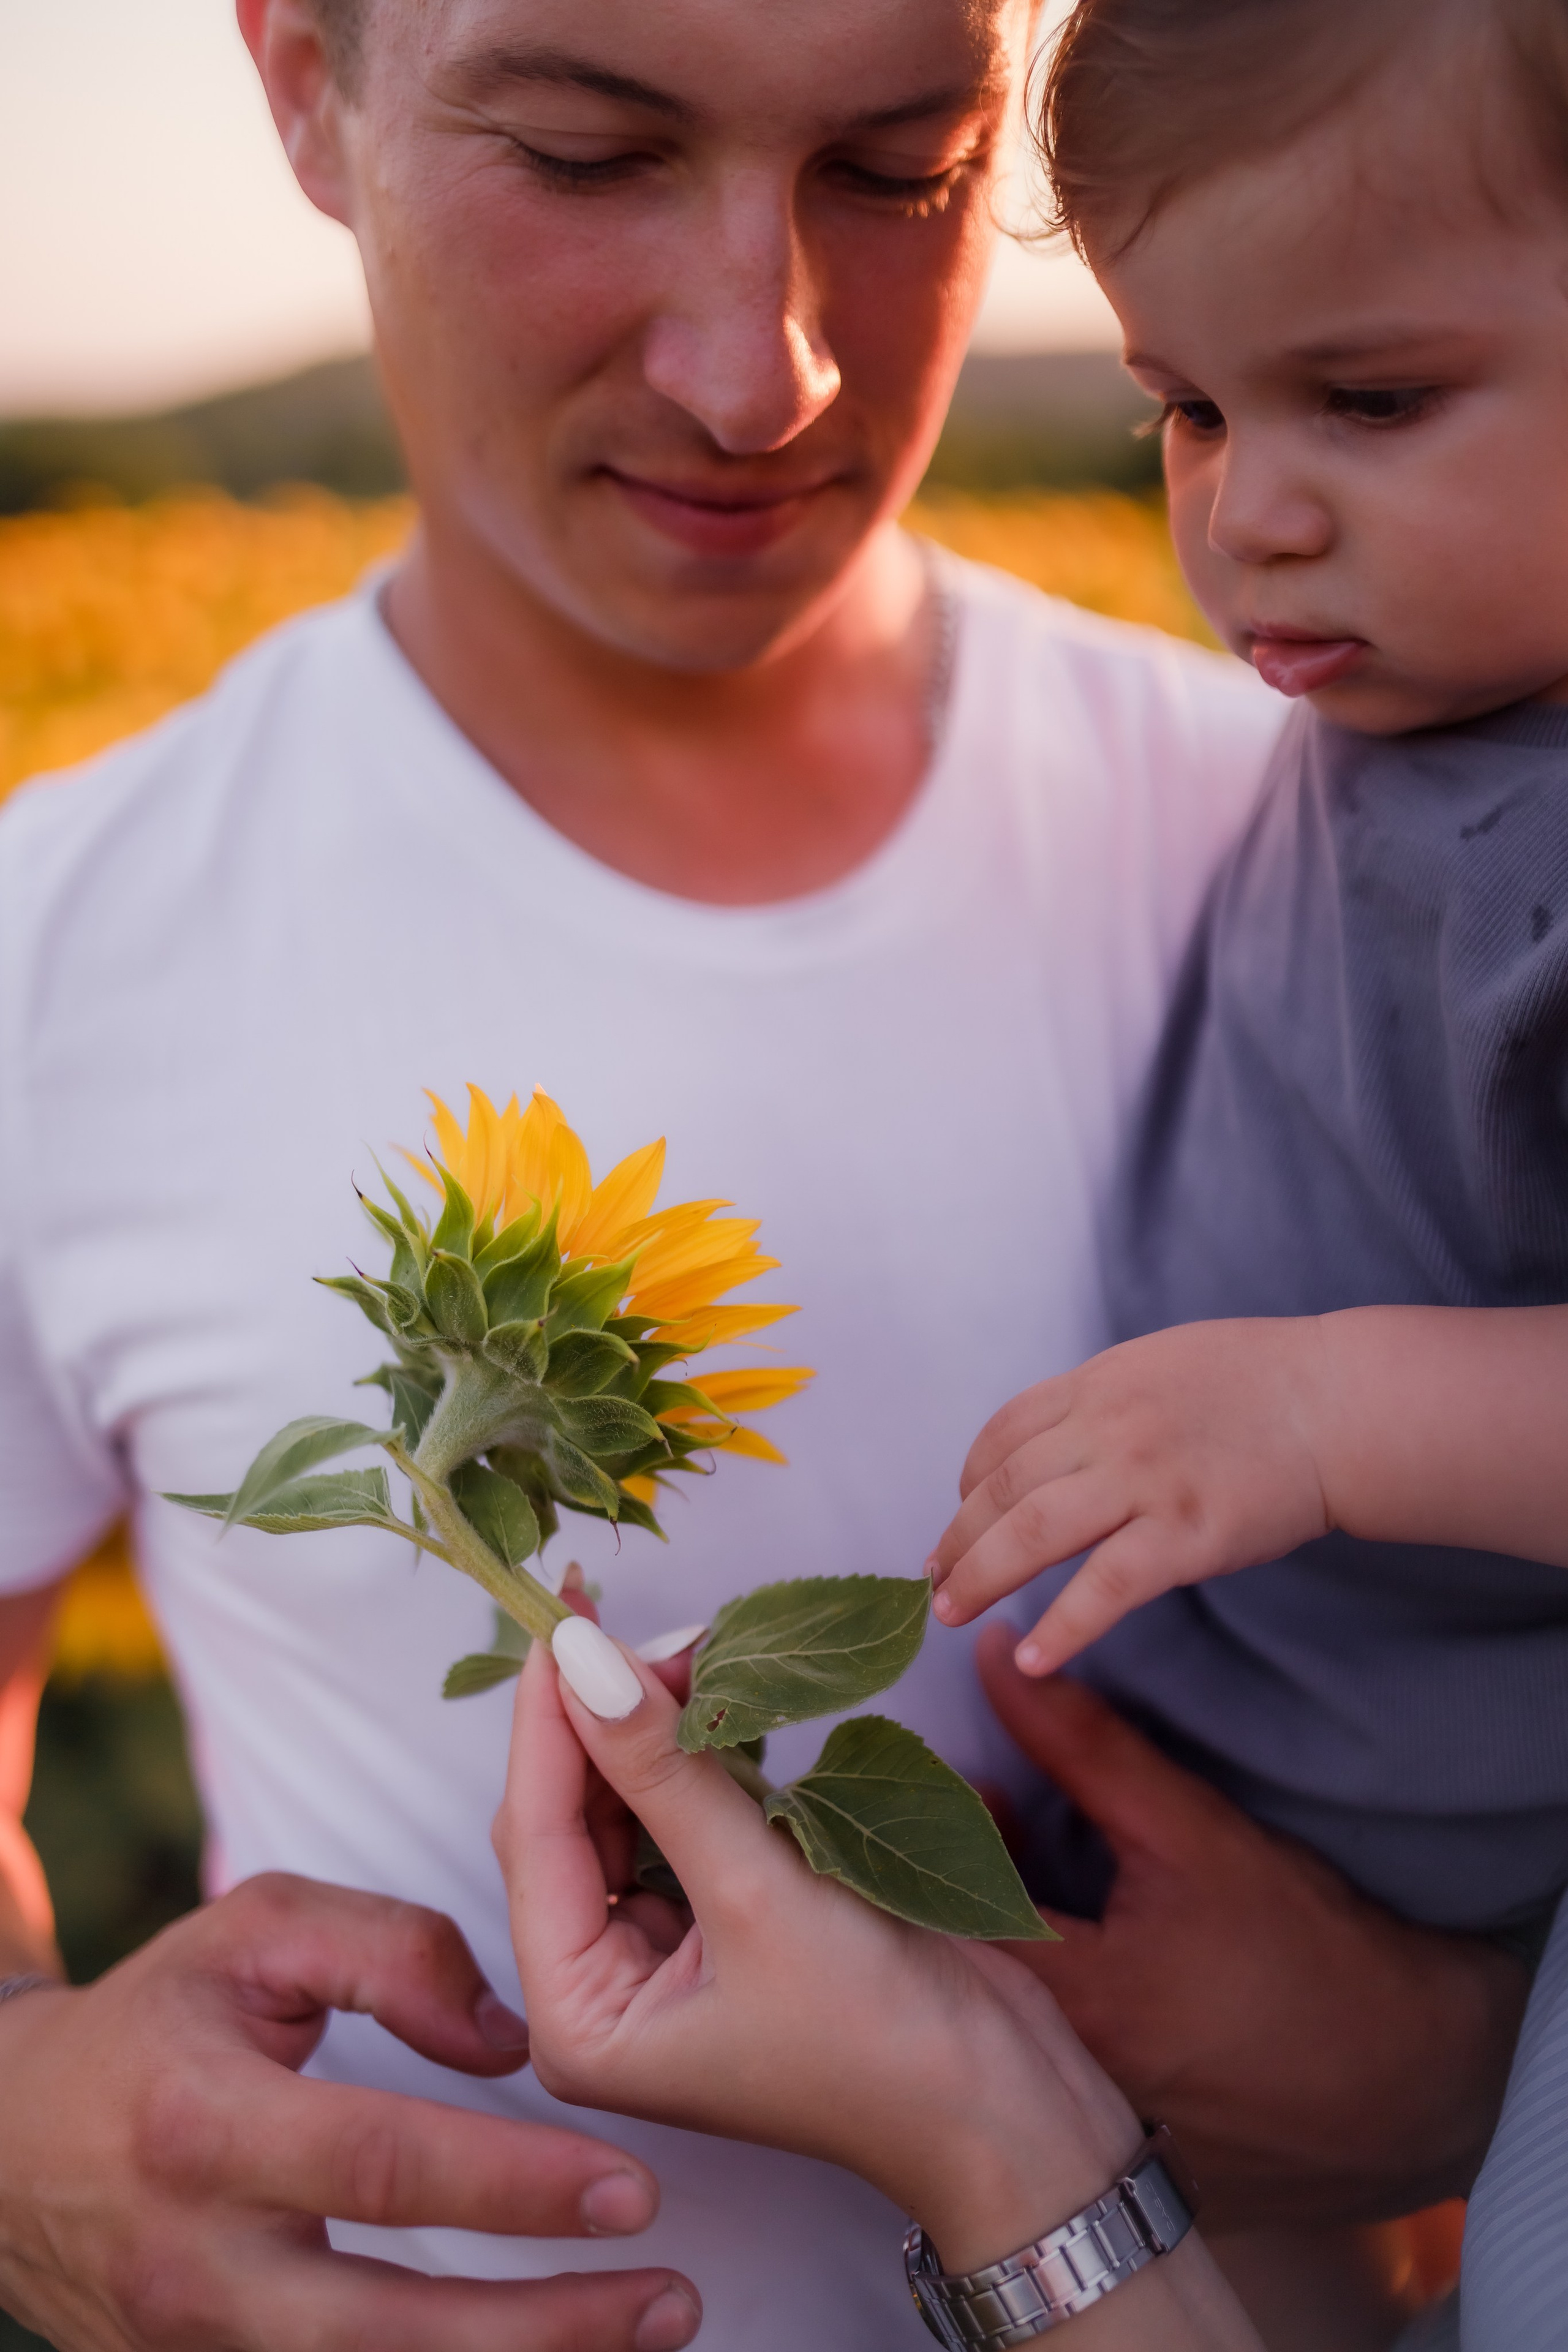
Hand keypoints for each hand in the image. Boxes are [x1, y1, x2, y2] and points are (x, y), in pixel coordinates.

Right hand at [0, 1873, 700, 2351]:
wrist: (11, 2144)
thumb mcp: (256, 1929)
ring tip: (648, 2331)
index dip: (515, 2185)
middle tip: (675, 2297)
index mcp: (207, 2127)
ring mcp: (195, 2350)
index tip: (632, 2187)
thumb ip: (389, 1950)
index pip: (384, 2167)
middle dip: (546, 2328)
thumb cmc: (158, 2019)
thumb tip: (506, 2045)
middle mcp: (198, 2265)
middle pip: (390, 2330)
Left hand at [494, 1638, 1143, 2276]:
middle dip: (605, 1720)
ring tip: (692, 1647)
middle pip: (572, 1817)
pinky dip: (703, 1758)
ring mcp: (665, 1955)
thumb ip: (667, 1774)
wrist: (1003, 2102)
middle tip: (639, 1624)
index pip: (536, 1836)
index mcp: (579, 2019)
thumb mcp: (758, 1895)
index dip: (548, 1720)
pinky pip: (688, 1818)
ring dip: (657, 1728)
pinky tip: (720, 1696)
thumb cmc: (879, 2038)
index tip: (564, 1618)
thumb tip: (584, 1665)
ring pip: (630, 1808)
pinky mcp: (726, 1921)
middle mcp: (603, 1989)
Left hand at [930, 1318, 1332, 1672]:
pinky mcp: (1184, 1533)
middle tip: (932, 1579)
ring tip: (948, 1615)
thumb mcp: (1160, 1366)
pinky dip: (1062, 1626)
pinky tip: (1033, 1658)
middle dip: (958, 1539)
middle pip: (1003, 1487)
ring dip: (981, 1577)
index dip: (970, 1481)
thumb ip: (1104, 1404)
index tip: (959, 1515)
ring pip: (1033, 1533)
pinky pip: (1105, 1587)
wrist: (1336, 1403)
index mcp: (1098, 1384)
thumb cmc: (1259, 1384)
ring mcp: (1143, 1480)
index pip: (1003, 1433)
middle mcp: (1107, 1427)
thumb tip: (1056, 1447)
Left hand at [976, 1629, 1529, 2228]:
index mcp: (1071, 2007)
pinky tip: (1106, 1974)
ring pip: (1019, 2033)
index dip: (944, 1841)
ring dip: (1021, 1959)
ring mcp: (1100, 2144)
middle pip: (979, 1979)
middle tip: (1001, 1836)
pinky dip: (1068, 2022)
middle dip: (976, 1900)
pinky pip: (1068, 2087)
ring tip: (1051, 1894)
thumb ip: (1083, 1748)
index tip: (964, 1793)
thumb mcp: (1191, 1834)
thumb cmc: (1307, 1947)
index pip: (948, 1912)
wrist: (1418, 2075)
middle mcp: (1067, 2091)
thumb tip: (994, 1661)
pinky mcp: (1135, 2168)